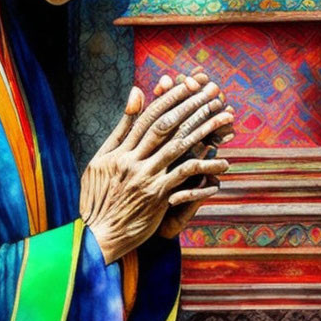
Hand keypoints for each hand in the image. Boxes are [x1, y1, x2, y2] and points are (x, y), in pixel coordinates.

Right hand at [79, 74, 232, 263]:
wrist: (97, 236)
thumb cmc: (97, 198)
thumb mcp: (100, 161)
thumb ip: (120, 129)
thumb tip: (136, 92)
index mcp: (118, 151)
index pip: (148, 117)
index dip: (170, 99)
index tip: (189, 84)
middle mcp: (133, 161)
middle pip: (167, 127)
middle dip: (192, 105)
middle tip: (212, 91)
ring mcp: (146, 179)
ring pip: (180, 147)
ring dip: (204, 129)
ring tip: (223, 116)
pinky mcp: (158, 197)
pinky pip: (185, 177)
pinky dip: (204, 166)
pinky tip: (221, 159)